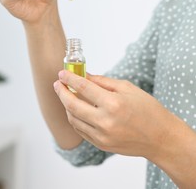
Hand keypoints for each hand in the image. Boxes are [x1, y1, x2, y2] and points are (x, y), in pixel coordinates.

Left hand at [53, 70, 179, 157]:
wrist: (161, 138)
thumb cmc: (148, 110)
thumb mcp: (128, 88)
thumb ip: (103, 81)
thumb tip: (83, 75)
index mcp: (114, 103)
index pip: (83, 87)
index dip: (69, 79)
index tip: (62, 74)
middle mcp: (105, 121)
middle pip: (72, 105)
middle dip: (61, 92)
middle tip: (57, 84)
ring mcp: (102, 135)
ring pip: (73, 119)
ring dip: (66, 106)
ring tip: (66, 96)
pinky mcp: (101, 144)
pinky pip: (80, 130)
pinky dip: (74, 118)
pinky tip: (75, 110)